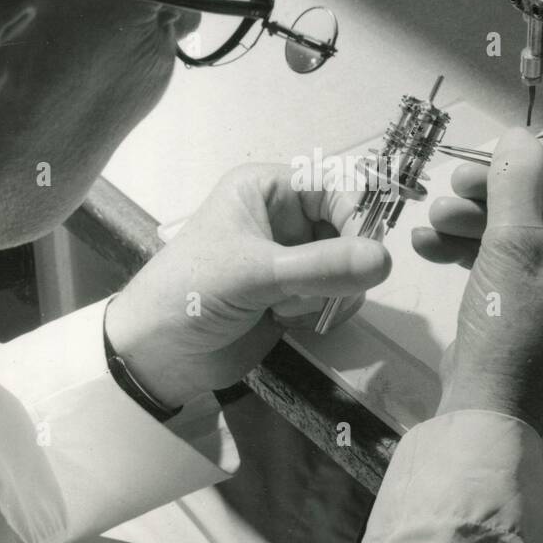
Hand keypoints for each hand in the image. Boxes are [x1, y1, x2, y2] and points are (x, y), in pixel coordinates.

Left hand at [106, 164, 390, 406]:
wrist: (156, 357)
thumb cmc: (191, 296)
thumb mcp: (255, 275)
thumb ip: (322, 268)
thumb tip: (386, 261)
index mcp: (267, 190)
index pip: (336, 185)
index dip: (358, 216)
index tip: (365, 256)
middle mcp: (283, 217)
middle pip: (349, 228)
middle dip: (340, 265)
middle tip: (312, 290)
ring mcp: (290, 258)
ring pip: (348, 267)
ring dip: (328, 293)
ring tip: (285, 308)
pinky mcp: (294, 295)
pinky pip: (337, 295)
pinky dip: (323, 311)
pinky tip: (285, 321)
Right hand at [412, 128, 542, 434]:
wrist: (485, 407)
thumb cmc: (513, 327)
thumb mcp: (513, 243)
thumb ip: (517, 180)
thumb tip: (518, 137)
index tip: (512, 148)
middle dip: (500, 189)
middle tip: (457, 180)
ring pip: (525, 230)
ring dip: (476, 218)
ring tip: (435, 217)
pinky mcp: (534, 304)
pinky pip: (510, 260)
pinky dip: (473, 249)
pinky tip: (430, 245)